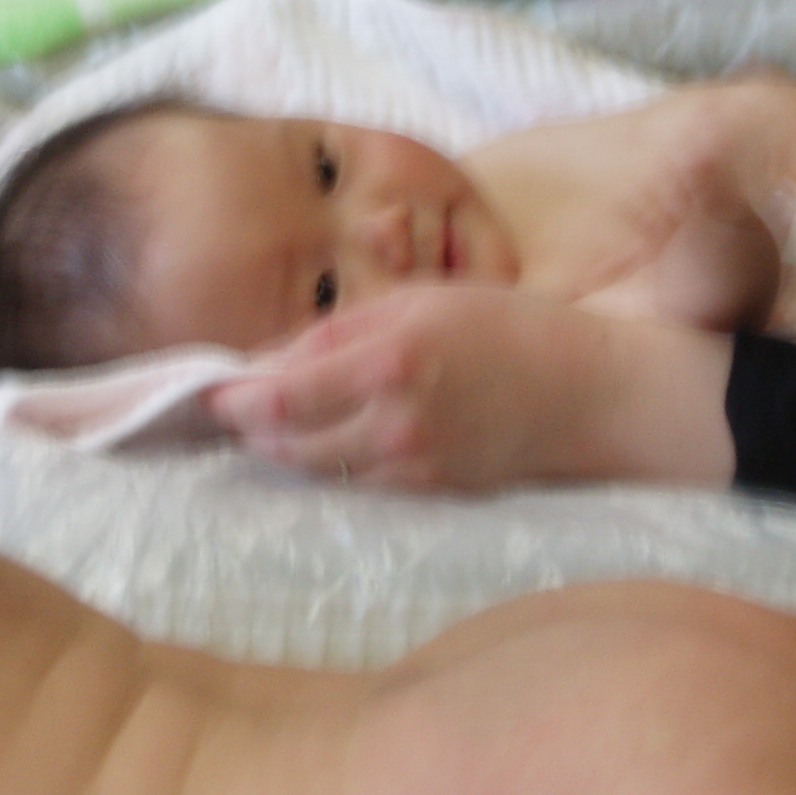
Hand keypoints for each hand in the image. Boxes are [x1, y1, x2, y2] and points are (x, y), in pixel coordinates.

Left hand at [207, 283, 735, 489]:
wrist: (587, 392)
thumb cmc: (504, 326)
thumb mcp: (416, 299)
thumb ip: (334, 333)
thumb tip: (261, 364)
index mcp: (387, 362)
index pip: (276, 400)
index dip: (230, 400)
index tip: (208, 388)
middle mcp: (393, 425)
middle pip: (284, 445)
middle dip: (249, 427)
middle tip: (229, 404)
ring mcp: (411, 469)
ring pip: (316, 470)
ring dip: (285, 447)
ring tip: (272, 419)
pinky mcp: (427, 495)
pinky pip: (357, 482)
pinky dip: (332, 460)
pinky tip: (331, 436)